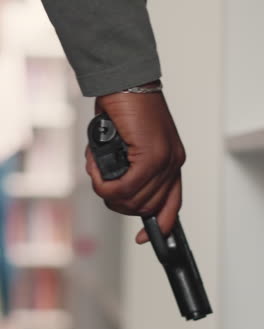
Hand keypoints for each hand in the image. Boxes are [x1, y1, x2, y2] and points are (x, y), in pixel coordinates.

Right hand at [85, 90, 185, 243]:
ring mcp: (164, 161)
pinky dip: (104, 184)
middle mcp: (172, 164)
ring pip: (133, 201)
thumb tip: (116, 191)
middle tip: (102, 183)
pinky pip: (124, 188)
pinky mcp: (151, 156)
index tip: (143, 237)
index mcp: (171, 163)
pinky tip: (96, 168)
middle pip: (145, 207)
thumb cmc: (126, 109)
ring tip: (96, 169)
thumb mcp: (130, 145)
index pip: (171, 204)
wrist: (125, 80)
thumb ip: (130, 168)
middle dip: (118, 202)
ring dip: (107, 191)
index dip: (159, 224)